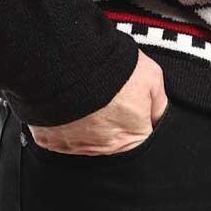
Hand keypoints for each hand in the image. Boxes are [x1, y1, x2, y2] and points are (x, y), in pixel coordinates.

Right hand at [29, 50, 167, 155]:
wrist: (72, 60)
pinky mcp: (51, 139)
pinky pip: (61, 135)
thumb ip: (159, 104)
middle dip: (114, 120)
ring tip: (89, 95)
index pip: (141, 138)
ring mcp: (74, 146)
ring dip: (89, 122)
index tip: (133, 104)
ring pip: (86, 138)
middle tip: (110, 96)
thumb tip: (159, 117)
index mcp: (131, 139)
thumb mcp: (152, 77)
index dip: (140, 119)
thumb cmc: (114, 70)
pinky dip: (66, 122)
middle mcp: (103, 149)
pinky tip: (70, 102)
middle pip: (113, 140)